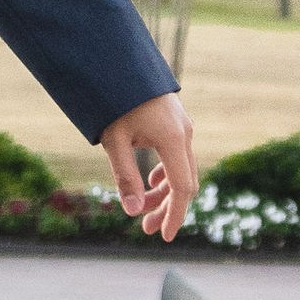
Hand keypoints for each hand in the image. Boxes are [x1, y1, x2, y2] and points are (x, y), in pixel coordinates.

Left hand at [101, 92, 196, 240]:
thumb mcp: (114, 140)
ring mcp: (183, 126)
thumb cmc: (114, 100)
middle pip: (184, 182)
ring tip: (145, 210)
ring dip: (165, 192)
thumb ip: (125, 176)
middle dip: (167, 208)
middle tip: (148, 229)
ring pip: (181, 169)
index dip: (175, 215)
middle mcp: (185, 133)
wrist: (119, 62)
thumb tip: (133, 211)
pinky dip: (166, 173)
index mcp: (174, 139)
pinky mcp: (176, 122)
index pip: (182, 188)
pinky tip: (153, 183)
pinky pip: (177, 155)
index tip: (166, 236)